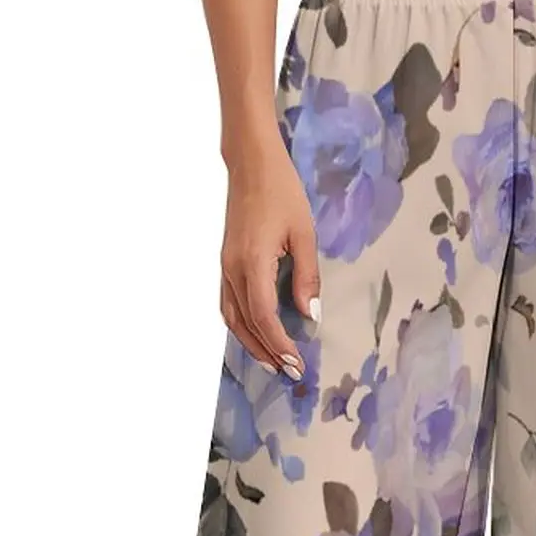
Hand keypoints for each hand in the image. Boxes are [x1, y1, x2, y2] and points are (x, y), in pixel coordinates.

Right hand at [219, 144, 319, 378]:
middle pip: (246, 324)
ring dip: (251, 344)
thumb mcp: (304, 234)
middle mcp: (232, 270)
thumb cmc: (281, 192)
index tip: (296, 363)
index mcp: (252, 263)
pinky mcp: (226, 263)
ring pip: (232, 318)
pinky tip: (257, 335)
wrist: (251, 164)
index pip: (264, 317)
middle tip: (289, 372)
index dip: (279, 344)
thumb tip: (310, 315)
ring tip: (272, 362)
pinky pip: (228, 304)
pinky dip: (242, 326)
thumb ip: (306, 277)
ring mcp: (225, 267)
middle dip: (267, 352)